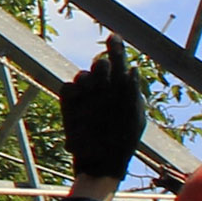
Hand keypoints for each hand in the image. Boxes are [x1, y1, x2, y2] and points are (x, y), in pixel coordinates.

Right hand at [58, 45, 144, 180]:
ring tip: (93, 93)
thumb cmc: (123, 142)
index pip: (119, 61)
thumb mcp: (134, 117)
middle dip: (102, 68)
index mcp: (122, 88)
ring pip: (83, 75)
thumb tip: (133, 68)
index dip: (116, 47)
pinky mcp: (69, 104)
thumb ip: (133, 93)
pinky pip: (67, 88)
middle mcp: (103, 88)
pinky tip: (79, 102)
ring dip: (88, 81)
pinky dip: (73, 92)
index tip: (114, 36)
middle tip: (104, 73)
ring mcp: (85, 95)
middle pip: (100, 65)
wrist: (101, 164)